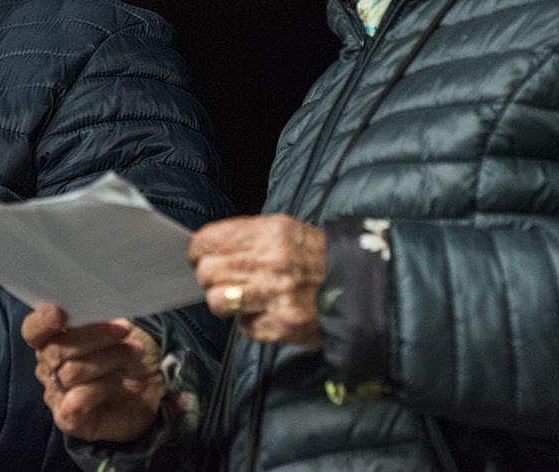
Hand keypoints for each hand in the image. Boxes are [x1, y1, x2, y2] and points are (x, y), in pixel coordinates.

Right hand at [21, 305, 164, 442]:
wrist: (152, 389)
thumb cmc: (129, 353)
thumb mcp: (117, 328)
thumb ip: (98, 319)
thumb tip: (94, 308)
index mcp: (52, 340)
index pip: (32, 330)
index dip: (41, 321)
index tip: (60, 313)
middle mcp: (48, 368)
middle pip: (55, 350)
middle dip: (94, 336)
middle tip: (124, 330)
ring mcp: (57, 395)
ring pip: (71, 373)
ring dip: (109, 359)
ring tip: (133, 353)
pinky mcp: (69, 420)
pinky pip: (76, 403)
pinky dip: (101, 387)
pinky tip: (118, 381)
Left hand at [189, 214, 325, 345]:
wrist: (360, 286)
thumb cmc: (317, 257)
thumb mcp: (286, 231)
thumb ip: (247, 237)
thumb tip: (206, 248)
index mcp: (271, 232)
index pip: (209, 240)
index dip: (198, 251)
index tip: (200, 257)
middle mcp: (272, 261)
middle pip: (207, 272)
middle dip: (210, 278)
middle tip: (224, 280)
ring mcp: (276, 295)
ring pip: (217, 301)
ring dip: (224, 302)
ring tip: (241, 299)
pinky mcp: (281, 324)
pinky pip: (243, 327)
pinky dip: (250, 323)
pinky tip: (266, 313)